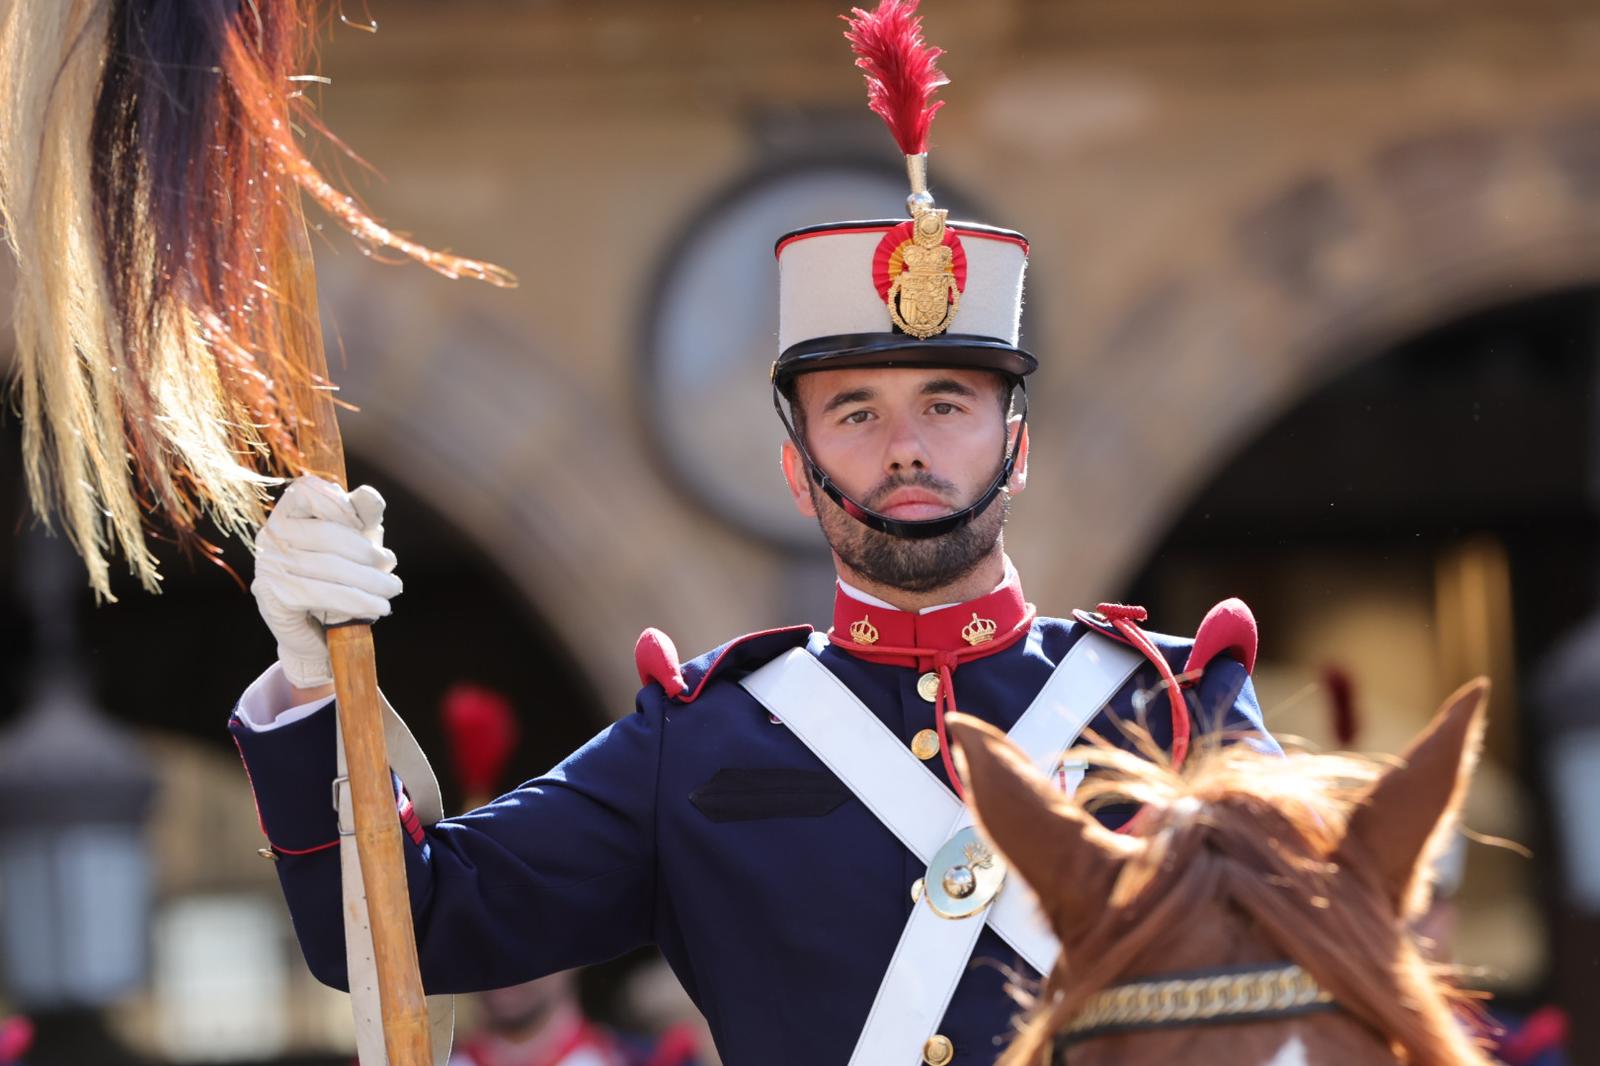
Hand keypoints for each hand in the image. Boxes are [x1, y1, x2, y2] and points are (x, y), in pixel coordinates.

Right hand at [251, 475, 401, 687]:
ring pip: (327, 567)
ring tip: (392, 588)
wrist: (317, 628)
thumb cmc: (338, 576)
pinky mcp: (272, 596)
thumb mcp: (355, 540)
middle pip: (325, 534)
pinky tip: (379, 607)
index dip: (340, 504)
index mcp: (287, 512)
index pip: (307, 491)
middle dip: (366, 550)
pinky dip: (357, 601)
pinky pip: (321, 595)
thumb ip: (361, 515)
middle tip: (389, 564)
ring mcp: (267, 565)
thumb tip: (369, 495)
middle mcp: (270, 535)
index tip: (366, 525)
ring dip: (370, 580)